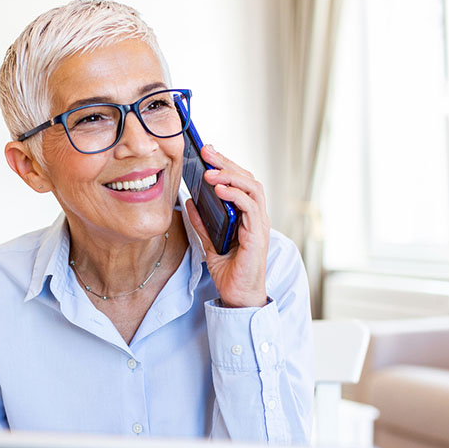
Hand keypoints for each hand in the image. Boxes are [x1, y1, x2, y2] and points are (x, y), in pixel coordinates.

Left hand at [184, 144, 268, 307]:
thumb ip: (202, 223)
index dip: (225, 165)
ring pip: (252, 187)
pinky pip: (250, 206)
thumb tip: (189, 202)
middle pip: (247, 178)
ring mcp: (259, 224)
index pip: (239, 182)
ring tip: (210, 171)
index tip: (207, 153)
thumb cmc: (230, 271)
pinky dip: (235, 194)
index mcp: (246, 215)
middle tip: (207, 151)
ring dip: (230, 176)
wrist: (238, 295)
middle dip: (226, 162)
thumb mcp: (209, 243)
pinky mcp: (258, 234)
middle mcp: (256, 216)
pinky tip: (219, 189)